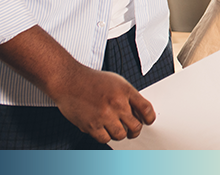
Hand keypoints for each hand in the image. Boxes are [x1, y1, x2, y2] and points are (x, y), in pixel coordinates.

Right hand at [0, 25, 156, 143]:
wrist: (69, 81)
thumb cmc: (92, 80)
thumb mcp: (117, 81)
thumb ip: (128, 95)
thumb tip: (138, 112)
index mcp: (125, 91)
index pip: (146, 109)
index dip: (150, 118)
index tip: (148, 121)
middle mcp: (116, 104)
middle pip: (135, 126)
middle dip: (136, 130)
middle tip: (133, 129)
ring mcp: (104, 116)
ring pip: (120, 135)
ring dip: (120, 133)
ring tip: (116, 128)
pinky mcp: (91, 125)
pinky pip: (104, 139)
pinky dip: (106, 136)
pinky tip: (104, 129)